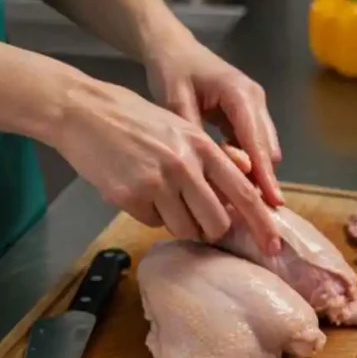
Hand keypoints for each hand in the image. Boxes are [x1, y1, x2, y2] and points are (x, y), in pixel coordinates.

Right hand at [54, 77, 280, 252]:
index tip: (272, 245)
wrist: (84, 112)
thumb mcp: (181, 128)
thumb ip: (211, 157)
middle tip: (198, 219)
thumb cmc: (136, 120)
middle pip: (217, 222)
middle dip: (211, 229)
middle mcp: (185, 165)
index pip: (243, 193)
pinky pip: (153, 223)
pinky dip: (150, 214)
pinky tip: (137, 190)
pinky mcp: (131, 196)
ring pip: (185, 228)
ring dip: (178, 222)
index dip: (261, 223)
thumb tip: (238, 190)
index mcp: (203, 147)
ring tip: (161, 196)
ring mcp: (158, 182)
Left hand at [142, 33, 283, 207]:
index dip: (264, 174)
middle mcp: (255, 100)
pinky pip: (253, 144)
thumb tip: (212, 171)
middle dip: (265, 179)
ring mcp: (254, 107)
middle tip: (258, 212)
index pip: (256, 140)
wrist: (172, 48)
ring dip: (256, 173)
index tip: (272, 201)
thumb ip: (194, 135)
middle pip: (268, 147)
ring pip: (264, 148)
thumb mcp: (175, 101)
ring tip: (245, 202)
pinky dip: (247, 163)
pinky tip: (233, 181)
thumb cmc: (172, 70)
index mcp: (240, 93)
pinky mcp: (247, 114)